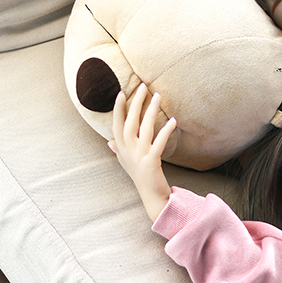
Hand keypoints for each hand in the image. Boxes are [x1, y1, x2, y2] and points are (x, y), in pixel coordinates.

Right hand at [109, 83, 175, 220]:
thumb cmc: (139, 175)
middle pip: (130, 122)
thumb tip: (109, 141)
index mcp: (121, 148)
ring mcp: (139, 156)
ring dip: (150, 110)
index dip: (118, 108)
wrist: (151, 195)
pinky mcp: (151, 162)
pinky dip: (165, 131)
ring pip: (144, 128)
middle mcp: (128, 150)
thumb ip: (118, 149)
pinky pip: (159, 142)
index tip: (122, 92)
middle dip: (135, 103)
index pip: (117, 124)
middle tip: (142, 87)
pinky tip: (172, 120)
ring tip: (157, 96)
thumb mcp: (125, 161)